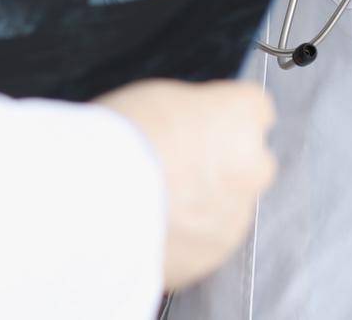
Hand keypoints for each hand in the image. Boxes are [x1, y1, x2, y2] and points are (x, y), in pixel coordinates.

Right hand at [93, 78, 276, 289]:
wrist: (97, 202)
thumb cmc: (121, 140)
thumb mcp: (158, 97)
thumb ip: (193, 114)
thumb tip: (193, 128)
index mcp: (242, 116)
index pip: (255, 109)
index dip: (224, 117)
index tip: (201, 124)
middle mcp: (254, 165)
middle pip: (251, 161)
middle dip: (224, 165)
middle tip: (177, 166)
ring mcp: (237, 215)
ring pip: (229, 205)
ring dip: (205, 203)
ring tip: (155, 201)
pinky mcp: (214, 254)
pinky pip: (207, 240)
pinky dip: (189, 235)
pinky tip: (153, 225)